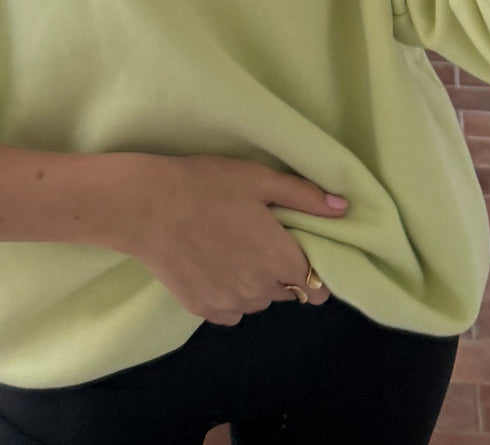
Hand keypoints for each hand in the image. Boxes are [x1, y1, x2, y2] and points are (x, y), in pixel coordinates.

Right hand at [121, 154, 347, 325]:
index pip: (320, 287)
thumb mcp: (258, 179)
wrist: (145, 205)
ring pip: (257, 301)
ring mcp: (230, 304)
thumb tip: (344, 209)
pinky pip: (230, 310)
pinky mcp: (202, 310)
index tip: (298, 249)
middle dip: (280, 270)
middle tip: (257, 238)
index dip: (315, 270)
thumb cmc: (205, 185)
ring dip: (254, 283)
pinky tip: (211, 264)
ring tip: (231, 247)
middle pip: (286, 291)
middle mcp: (260, 290)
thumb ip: (305, 196)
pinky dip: (228, 294)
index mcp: (279, 259)